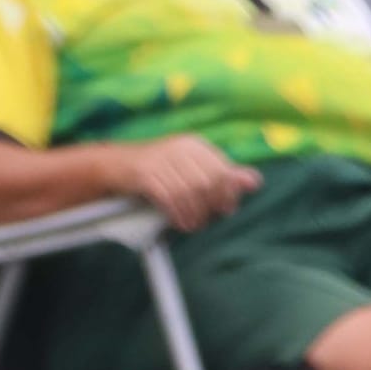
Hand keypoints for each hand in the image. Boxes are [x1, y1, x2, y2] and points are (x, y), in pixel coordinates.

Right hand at [101, 134, 259, 232]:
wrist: (114, 166)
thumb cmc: (159, 172)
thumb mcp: (191, 169)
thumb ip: (223, 175)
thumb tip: (256, 182)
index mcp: (195, 145)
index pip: (222, 170)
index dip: (228, 193)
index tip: (226, 209)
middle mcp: (180, 148)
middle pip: (207, 182)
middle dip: (211, 205)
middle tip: (208, 219)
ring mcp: (161, 159)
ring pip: (189, 191)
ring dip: (194, 213)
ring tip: (194, 225)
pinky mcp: (144, 173)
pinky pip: (169, 197)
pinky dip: (178, 214)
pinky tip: (180, 222)